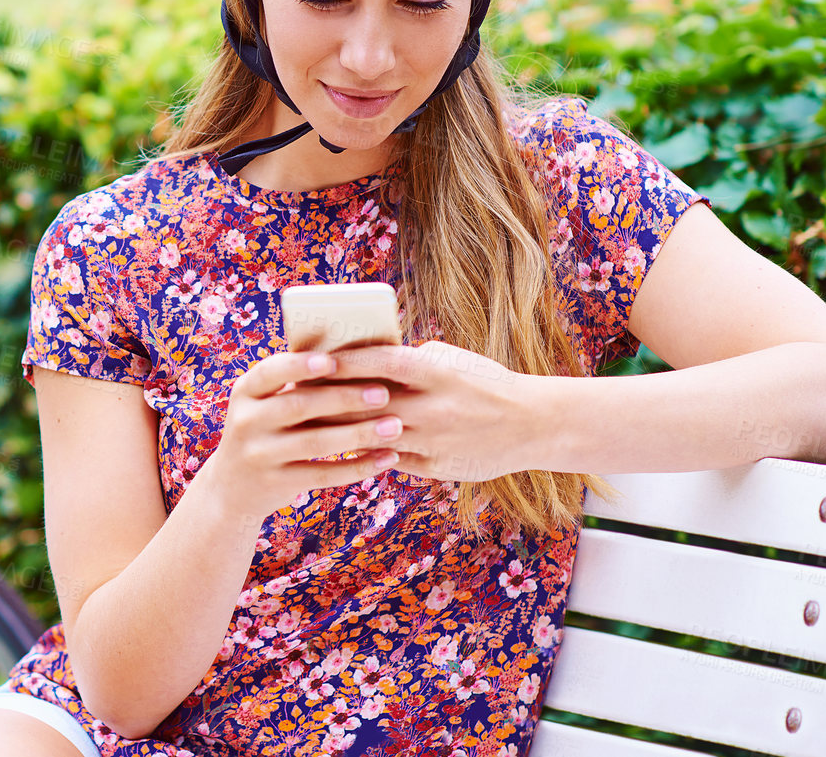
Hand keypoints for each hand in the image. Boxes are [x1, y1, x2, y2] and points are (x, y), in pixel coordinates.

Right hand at [201, 350, 408, 523]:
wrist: (232, 487)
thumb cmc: (265, 430)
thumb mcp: (263, 404)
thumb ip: (293, 384)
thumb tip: (354, 354)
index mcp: (245, 391)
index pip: (270, 371)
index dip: (300, 365)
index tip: (333, 361)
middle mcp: (246, 421)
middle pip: (299, 405)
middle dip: (344, 398)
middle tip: (383, 393)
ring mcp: (259, 454)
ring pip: (315, 442)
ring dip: (359, 433)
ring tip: (394, 426)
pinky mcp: (277, 482)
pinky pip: (324, 473)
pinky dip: (358, 466)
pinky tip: (386, 458)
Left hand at [321, 340, 543, 481]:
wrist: (532, 424)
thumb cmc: (485, 383)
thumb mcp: (451, 361)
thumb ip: (410, 360)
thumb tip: (363, 358)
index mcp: (434, 373)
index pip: (377, 362)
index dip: (341, 361)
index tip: (310, 358)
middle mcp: (431, 408)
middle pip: (364, 404)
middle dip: (327, 400)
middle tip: (293, 395)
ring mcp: (431, 441)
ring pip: (370, 436)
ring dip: (337, 430)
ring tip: (306, 424)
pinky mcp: (434, 468)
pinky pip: (388, 459)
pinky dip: (363, 452)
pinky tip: (339, 449)